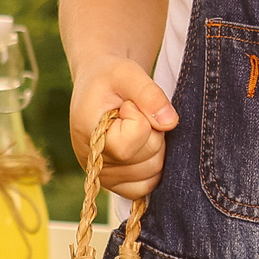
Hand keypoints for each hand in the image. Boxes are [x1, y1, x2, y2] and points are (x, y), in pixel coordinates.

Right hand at [70, 56, 175, 201]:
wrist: (99, 85)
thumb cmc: (111, 76)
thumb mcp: (127, 73)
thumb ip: (149, 94)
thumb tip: (170, 123)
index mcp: (88, 134)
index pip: (130, 143)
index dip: (140, 118)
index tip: (128, 104)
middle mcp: (93, 162)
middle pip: (148, 159)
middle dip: (153, 131)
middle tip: (137, 112)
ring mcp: (105, 177)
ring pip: (153, 172)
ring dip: (156, 146)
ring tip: (138, 126)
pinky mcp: (117, 184)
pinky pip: (147, 186)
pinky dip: (155, 166)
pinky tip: (145, 144)